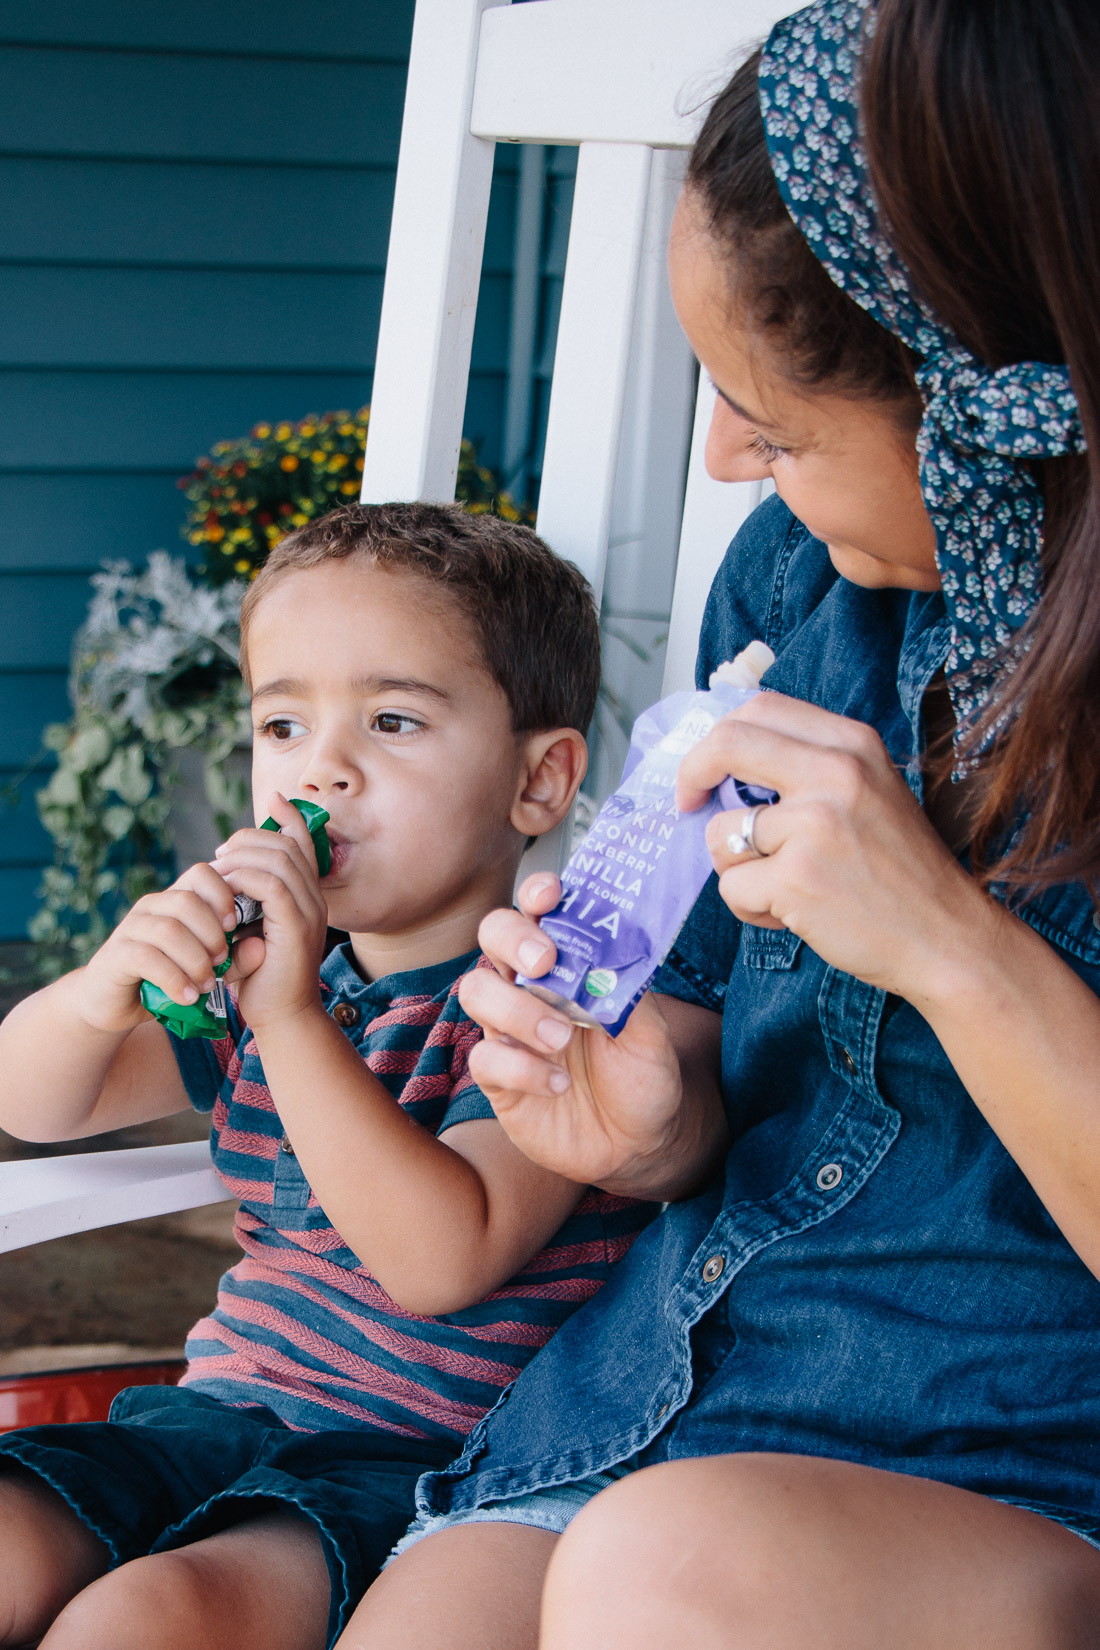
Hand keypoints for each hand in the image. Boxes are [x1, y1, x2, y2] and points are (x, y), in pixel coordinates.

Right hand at [81, 861, 236, 1033]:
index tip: (235, 925)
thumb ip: (235, 958)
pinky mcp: (116, 955)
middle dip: (212, 934)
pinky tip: (188, 997)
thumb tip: (260, 945)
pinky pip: (148, 958)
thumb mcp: (207, 967)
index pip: (202, 873)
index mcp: (175, 899)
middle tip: (222, 962)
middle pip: (187, 902)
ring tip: (207, 985)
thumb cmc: (169, 981)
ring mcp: (130, 928)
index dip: (223, 894)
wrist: (115, 1005)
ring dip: (195, 960)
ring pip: (169, 930)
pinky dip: (174, 979)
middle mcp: (151, 907)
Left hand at [211, 792, 328, 1028]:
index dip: (288, 817)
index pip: (304, 843)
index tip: (270, 800)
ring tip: (216, 869)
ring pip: (280, 859)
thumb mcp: (253, 931)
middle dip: (250, 838)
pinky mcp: (297, 927)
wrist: (281, 1017)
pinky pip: (273, 885)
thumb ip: (250, 902)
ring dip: (243, 857)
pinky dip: (245, 879)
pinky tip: (225, 888)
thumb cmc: (262, 978)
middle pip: (288, 844)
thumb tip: (224, 874)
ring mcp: (310, 912)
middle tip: (220, 854)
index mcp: (308, 897)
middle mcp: (316, 899)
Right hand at [458, 874, 696, 1195]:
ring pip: (477, 991)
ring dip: (518, 1010)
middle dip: (513, 939)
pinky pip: (486, 1060)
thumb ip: (629, 991)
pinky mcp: (498, 1079)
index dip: (537, 895)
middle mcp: (529, 988)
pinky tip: (558, 1085)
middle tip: (546, 962)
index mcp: (567, 964)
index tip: (550, 895)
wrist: (636, 1142)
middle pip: (493, 937)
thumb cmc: (640, 1075)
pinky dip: (522, 1069)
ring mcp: (508, 1031)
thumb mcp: (651, 1032)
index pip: (539, 913)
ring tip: (562, 1038)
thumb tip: (611, 954)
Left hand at [678, 692, 994, 1000]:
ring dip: (735, 867)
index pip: (761, 709)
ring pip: (720, 831)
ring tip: (781, 888)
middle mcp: (836, 773)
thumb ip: (810, 768)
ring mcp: (815, 824)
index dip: (718, 735)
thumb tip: (726, 761)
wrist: (947, 938)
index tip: (707, 767)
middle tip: (687, 804)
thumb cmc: (902, 873)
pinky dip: (751, 909)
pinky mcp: (797, 877)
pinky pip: (732, 886)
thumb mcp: (870, 792)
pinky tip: (793, 916)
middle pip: (727, 744)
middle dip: (691, 774)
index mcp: (853, 744)